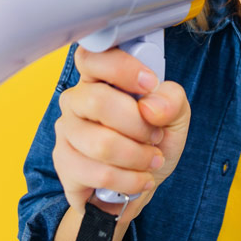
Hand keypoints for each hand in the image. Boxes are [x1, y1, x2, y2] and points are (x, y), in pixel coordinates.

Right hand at [53, 46, 190, 212]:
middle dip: (139, 126)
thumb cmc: (151, 141)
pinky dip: (130, 180)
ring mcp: (66, 132)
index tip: (149, 84)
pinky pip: (100, 174)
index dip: (121, 67)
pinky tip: (139, 178)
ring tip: (151, 160)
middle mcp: (76, 100)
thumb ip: (171, 100)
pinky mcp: (65, 164)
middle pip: (97, 101)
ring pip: (101, 144)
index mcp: (100, 77)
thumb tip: (151, 105)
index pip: (92, 56)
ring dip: (138, 157)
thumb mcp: (175, 116)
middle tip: (155, 136)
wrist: (138, 184)